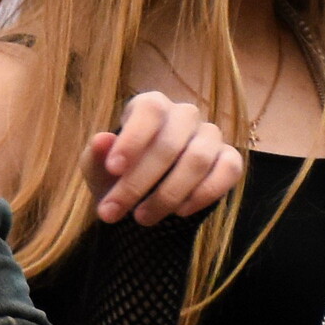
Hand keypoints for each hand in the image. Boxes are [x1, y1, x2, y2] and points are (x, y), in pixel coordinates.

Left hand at [86, 90, 244, 227]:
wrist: (144, 202)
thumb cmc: (118, 178)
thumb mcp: (99, 171)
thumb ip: (95, 156)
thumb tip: (101, 140)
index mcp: (152, 106)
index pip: (150, 109)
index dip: (133, 138)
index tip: (113, 169)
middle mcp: (184, 115)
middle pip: (170, 143)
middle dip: (138, 182)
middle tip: (113, 211)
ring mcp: (210, 136)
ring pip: (198, 160)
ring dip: (167, 195)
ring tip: (142, 218)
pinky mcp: (229, 159)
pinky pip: (228, 171)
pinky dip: (203, 194)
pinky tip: (180, 212)